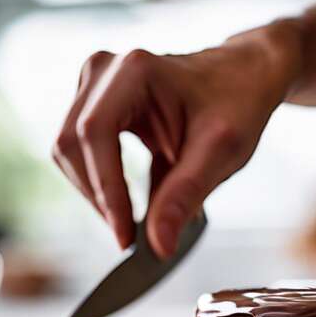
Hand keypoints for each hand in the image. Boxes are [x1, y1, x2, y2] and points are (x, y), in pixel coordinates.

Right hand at [51, 22, 301, 256]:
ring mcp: (93, 85)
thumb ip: (185, 195)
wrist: (244, 77)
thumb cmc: (238, 104)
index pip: (96, 135)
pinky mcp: (95, 104)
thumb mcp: (221, 151)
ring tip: (137, 224)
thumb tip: (158, 246)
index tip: (126, 238)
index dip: (106, 191)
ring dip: (99, 194)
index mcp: (133, 71)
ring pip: (70, 153)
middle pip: (73, 145)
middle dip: (101, 198)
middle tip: (133, 240)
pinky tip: (131, 207)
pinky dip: (103, 185)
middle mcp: (103, 71)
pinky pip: (82, 153)